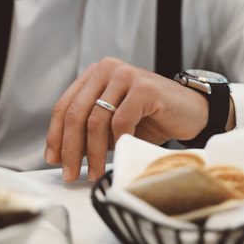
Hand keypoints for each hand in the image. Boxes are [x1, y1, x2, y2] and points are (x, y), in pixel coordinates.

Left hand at [45, 57, 234, 181]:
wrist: (191, 113)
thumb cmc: (149, 120)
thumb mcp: (109, 126)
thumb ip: (85, 133)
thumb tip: (56, 156)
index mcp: (92, 76)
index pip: (63, 107)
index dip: (55, 136)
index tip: (53, 161)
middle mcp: (105, 70)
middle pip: (75, 114)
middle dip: (70, 149)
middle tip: (69, 173)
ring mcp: (125, 75)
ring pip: (96, 120)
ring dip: (93, 153)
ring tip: (94, 173)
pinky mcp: (144, 86)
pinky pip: (121, 121)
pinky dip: (117, 142)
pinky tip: (118, 156)